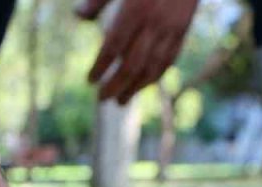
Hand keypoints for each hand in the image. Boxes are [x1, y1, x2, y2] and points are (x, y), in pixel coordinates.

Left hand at [77, 0, 198, 103]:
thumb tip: (78, 17)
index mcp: (135, 10)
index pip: (113, 47)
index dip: (100, 67)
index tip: (90, 81)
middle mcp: (154, 23)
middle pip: (132, 64)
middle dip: (116, 85)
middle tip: (102, 99)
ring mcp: (171, 29)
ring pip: (152, 67)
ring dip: (135, 88)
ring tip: (121, 101)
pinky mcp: (183, 30)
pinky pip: (169, 60)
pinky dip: (155, 76)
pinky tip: (144, 85)